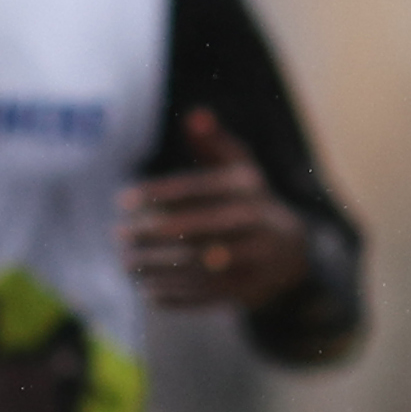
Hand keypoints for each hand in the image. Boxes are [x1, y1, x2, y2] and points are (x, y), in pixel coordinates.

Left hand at [123, 111, 313, 311]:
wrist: (291, 253)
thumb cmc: (250, 203)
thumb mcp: (240, 169)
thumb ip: (213, 143)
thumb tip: (195, 116)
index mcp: (250, 189)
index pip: (197, 189)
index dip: (158, 194)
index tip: (122, 200)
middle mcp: (256, 224)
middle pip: (196, 229)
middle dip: (153, 233)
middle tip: (120, 236)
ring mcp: (254, 260)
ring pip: (196, 265)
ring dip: (156, 267)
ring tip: (126, 264)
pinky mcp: (248, 291)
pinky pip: (206, 295)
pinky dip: (174, 296)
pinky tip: (147, 291)